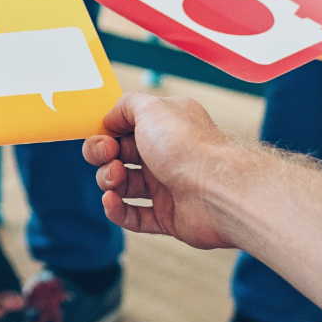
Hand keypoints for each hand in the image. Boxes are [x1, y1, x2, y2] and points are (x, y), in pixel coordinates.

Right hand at [82, 92, 242, 250]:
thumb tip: (109, 118)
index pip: (124, 127)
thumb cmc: (188, 146)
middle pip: (119, 156)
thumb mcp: (151, 107)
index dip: (107, 132)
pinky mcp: (168, 216)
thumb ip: (126, 104)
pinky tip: (111, 201)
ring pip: (122, 185)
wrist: (218, 190)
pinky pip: (133, 216)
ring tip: (116, 178)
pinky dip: (117, 210)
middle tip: (108, 156)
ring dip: (108, 180)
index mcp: (163, 127)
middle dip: (102, 155)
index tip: (103, 136)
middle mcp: (165, 155)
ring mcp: (166, 186)